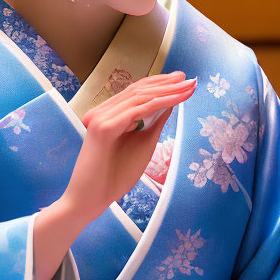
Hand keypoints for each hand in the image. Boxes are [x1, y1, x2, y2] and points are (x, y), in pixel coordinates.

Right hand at [62, 71, 195, 214]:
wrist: (90, 200)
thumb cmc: (115, 176)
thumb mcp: (143, 143)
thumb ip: (154, 122)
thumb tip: (171, 102)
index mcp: (107, 114)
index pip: (136, 92)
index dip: (160, 84)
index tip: (182, 81)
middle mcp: (101, 111)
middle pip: (139, 90)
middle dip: (167, 83)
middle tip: (189, 78)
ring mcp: (100, 117)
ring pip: (140, 96)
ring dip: (168, 90)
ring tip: (188, 86)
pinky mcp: (104, 127)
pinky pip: (138, 110)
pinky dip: (161, 102)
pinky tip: (178, 99)